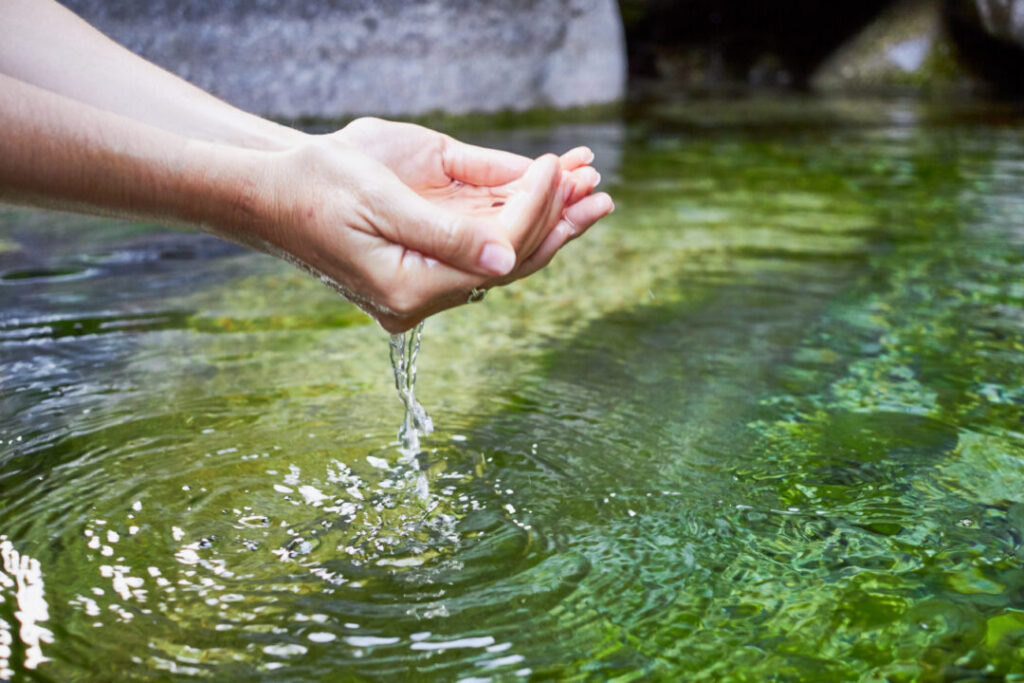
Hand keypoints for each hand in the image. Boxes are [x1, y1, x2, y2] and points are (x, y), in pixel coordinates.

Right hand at [238, 119, 611, 332]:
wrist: (270, 192)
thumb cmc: (316, 185)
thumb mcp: (379, 199)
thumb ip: (445, 233)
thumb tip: (506, 257)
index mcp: (406, 289)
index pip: (494, 255)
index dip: (532, 211)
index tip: (556, 167)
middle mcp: (420, 297)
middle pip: (507, 264)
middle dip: (556, 223)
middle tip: (601, 192)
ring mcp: (423, 285)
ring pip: (500, 256)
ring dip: (546, 222)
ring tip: (589, 192)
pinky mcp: (424, 267)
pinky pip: (482, 247)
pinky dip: (515, 221)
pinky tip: (548, 196)